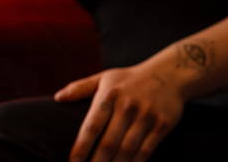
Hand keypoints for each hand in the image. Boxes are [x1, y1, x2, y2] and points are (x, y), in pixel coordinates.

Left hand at [54, 65, 183, 161]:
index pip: (92, 126)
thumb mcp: (105, 78)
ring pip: (127, 150)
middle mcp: (127, 106)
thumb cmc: (129, 79)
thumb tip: (58, 98)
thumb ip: (81, 88)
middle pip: (108, 143)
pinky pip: (146, 151)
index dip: (81, 147)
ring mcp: (146, 116)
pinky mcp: (162, 125)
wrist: (169, 75)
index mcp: (109, 94)